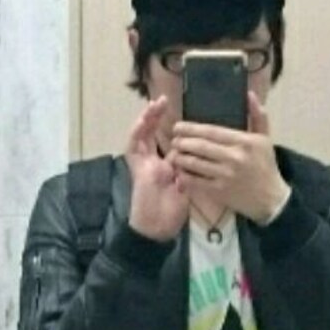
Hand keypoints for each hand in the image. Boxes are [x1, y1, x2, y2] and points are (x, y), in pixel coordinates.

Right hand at [124, 96, 189, 241]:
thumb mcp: (187, 189)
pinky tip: (142, 120)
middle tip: (166, 101)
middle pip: (154, 134)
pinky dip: (137, 132)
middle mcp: (155, 162)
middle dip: (159, 118)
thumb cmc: (172, 214)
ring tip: (155, 104)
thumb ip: (189, 172)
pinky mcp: (135, 167)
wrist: (156, 228)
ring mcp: (144, 164)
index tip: (187, 118)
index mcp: (168, 167)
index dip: (177, 131)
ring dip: (147, 118)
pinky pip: (133, 146)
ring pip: (142, 135)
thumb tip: (195, 157)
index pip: (173, 143)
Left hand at [169, 92, 289, 223]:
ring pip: (196, 164)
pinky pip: (197, 182)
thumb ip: (257, 116)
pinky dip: (186, 177)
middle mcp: (233, 157)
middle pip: (200, 146)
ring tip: (173, 155)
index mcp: (243, 141)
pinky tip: (180, 172)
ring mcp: (226, 175)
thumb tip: (250, 94)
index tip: (178, 127)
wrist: (272, 199)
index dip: (191, 128)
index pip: (211, 131)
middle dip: (182, 142)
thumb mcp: (265, 139)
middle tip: (174, 140)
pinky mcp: (221, 192)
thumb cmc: (266, 167)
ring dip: (181, 158)